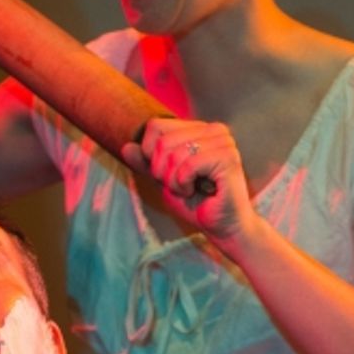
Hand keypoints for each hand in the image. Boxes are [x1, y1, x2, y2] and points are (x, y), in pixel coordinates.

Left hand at [122, 117, 256, 245]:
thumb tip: (126, 146)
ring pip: (174, 154)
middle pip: (163, 141)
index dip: (151, 155)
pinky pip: (188, 166)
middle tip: (181, 186)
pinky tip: (200, 192)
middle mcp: (214, 130)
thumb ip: (146, 163)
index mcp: (200, 129)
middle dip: (162, 172)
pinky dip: (184, 184)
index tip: (168, 174)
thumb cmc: (196, 203)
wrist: (223, 227)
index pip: (156, 126)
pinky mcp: (228, 158)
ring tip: (191, 189)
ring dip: (174, 181)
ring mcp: (224, 142)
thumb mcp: (164, 180)